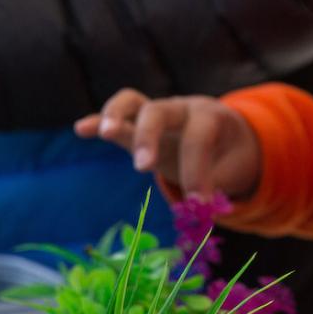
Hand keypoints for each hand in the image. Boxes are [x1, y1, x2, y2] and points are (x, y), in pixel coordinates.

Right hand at [75, 89, 262, 199]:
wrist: (228, 136)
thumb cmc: (228, 157)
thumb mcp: (231, 170)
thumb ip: (214, 186)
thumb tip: (198, 212)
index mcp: (211, 117)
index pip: (199, 137)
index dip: (198, 170)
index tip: (198, 203)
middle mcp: (181, 108)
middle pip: (160, 109)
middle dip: (150, 137)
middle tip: (144, 168)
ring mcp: (157, 112)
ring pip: (132, 101)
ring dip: (117, 115)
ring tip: (106, 133)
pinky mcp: (138, 123)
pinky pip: (115, 118)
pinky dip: (98, 121)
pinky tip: (81, 129)